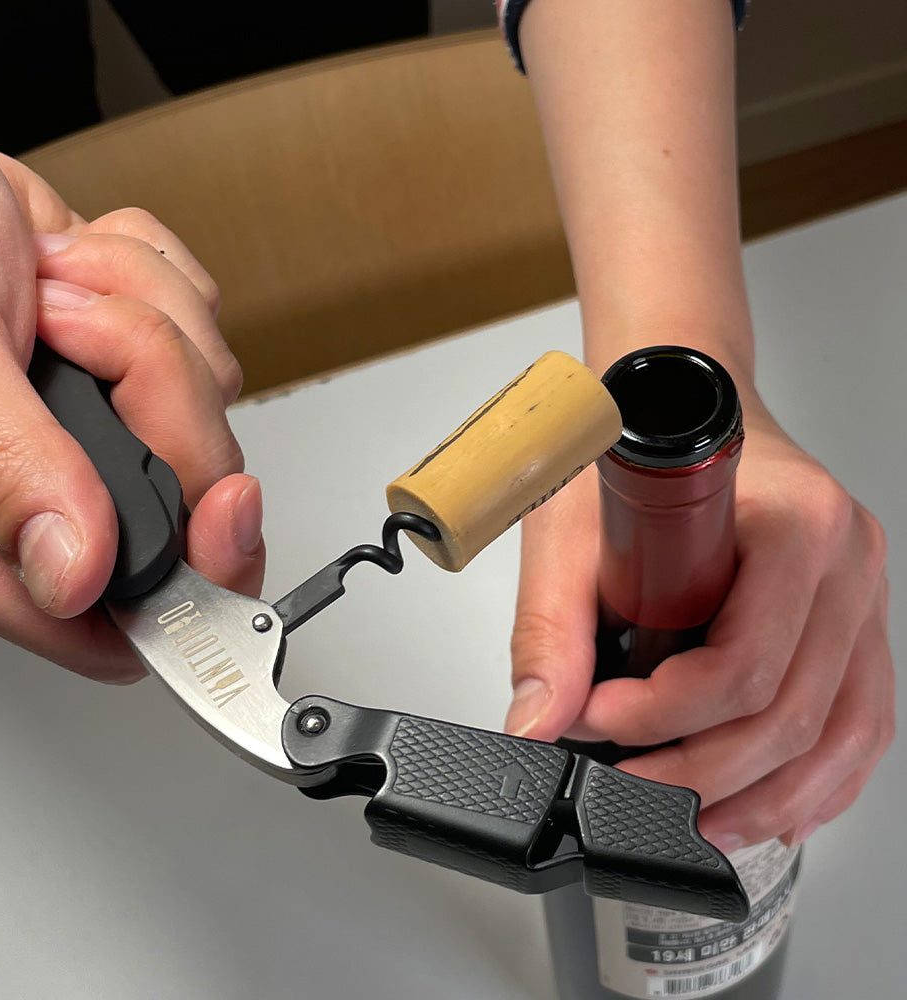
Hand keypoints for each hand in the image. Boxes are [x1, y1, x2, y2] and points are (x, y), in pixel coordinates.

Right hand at [0, 108, 262, 681]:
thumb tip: (72, 575)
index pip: (114, 622)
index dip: (193, 585)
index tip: (224, 508)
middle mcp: (43, 486)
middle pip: (190, 497)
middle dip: (162, 392)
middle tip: (75, 327)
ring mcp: (96, 421)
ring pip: (207, 405)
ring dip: (149, 315)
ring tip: (49, 282)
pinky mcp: (127, 361)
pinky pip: (203, 332)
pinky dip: (157, 278)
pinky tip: (77, 262)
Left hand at [507, 399, 892, 852]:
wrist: (681, 411)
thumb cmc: (639, 451)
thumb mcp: (575, 530)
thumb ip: (550, 628)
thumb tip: (537, 722)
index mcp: (792, 526)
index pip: (743, 662)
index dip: (664, 714)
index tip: (596, 718)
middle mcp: (843, 563)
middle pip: (793, 712)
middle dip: (702, 772)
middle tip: (628, 785)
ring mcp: (857, 596)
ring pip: (839, 734)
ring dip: (765, 797)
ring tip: (696, 826)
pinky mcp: (850, 624)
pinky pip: (860, 723)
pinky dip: (816, 781)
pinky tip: (770, 807)